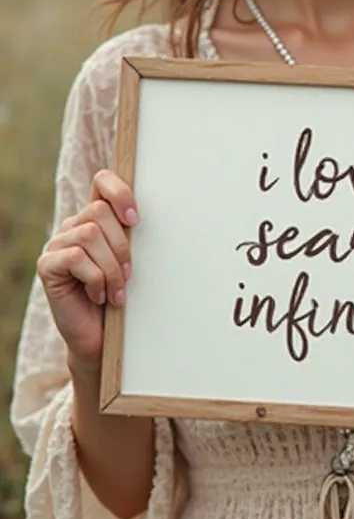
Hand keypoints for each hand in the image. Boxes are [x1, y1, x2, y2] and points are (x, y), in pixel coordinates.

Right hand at [37, 170, 137, 367]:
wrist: (102, 337)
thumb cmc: (119, 296)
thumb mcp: (129, 260)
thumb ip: (130, 235)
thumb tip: (142, 216)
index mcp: (95, 219)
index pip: (102, 181)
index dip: (119, 191)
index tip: (135, 219)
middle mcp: (73, 226)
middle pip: (99, 211)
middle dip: (121, 245)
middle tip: (129, 274)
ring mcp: (57, 245)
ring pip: (90, 235)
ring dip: (111, 266)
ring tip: (117, 290)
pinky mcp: (47, 266)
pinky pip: (76, 257)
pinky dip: (95, 279)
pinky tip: (99, 296)